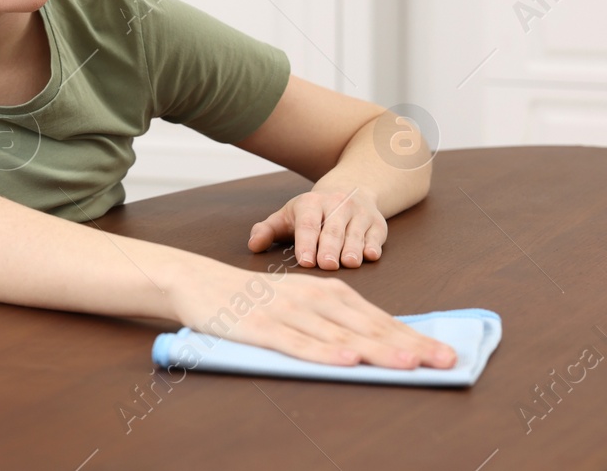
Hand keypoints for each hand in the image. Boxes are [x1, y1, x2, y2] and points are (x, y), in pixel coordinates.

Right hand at [169, 259, 457, 369]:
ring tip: (408, 364)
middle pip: (367, 326)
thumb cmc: (255, 299)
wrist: (198, 282)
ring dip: (376, 350)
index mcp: (327, 292)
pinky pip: (297, 343)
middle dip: (409, 345)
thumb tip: (380, 346)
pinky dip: (323, 352)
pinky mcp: (261, 327)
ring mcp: (287, 313)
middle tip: (444, 361)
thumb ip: (336, 321)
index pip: (379, 318)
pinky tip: (345, 361)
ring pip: (339, 335)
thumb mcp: (300, 302)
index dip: (414, 336)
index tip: (447, 354)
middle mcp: (313, 299)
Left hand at [247, 186, 384, 269]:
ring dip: (352, 248)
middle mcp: (336, 205)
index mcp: (310, 203)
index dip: (306, 243)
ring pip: (354, 233)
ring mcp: (358, 213)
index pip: (307, 224)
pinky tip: (371, 255)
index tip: (305, 261)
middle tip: (326, 266)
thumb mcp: (287, 216)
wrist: (348, 189)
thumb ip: (267, 230)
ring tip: (349, 263)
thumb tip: (253, 246)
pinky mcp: (376, 223)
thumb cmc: (310, 213)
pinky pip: (375, 235)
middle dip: (329, 248)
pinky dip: (373, 245)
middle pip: (331, 229)